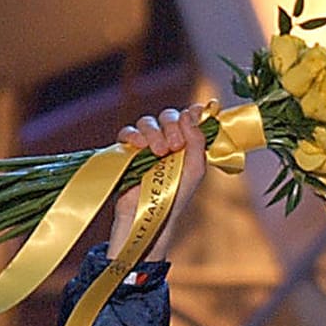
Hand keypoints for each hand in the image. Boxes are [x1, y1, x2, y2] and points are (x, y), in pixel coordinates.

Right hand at [106, 104, 208, 258]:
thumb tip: (190, 112)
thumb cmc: (176, 196)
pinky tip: (138, 145)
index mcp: (186, 144)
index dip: (192, 112)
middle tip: (174, 145)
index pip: (188, 118)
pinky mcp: (128, 152)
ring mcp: (147, 145)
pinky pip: (127, 133)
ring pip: (148, 122)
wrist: (152, 214)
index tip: (196, 112)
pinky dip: (133, 134)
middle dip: (172, 125)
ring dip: (154, 132)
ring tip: (158, 152)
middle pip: (168, 116)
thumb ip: (197, 141)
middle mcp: (167, 141)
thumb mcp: (195, 169)